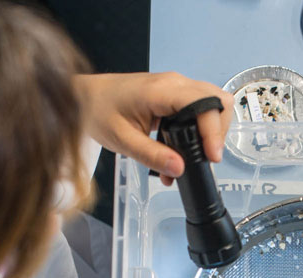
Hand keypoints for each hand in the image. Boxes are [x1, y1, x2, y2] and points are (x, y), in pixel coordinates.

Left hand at [75, 72, 233, 184]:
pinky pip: (198, 107)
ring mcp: (176, 86)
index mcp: (162, 90)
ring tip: (197, 155)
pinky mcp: (174, 94)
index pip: (205, 104)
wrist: (84, 97)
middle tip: (207, 157)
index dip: (214, 132)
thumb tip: (180, 169)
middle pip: (217, 100)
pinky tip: (185, 149)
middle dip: (218, 131)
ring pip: (212, 103)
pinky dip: (200, 128)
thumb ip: (152, 156)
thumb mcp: (122, 140)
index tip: (211, 157)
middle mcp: (174, 83)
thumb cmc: (98, 112)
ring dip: (211, 130)